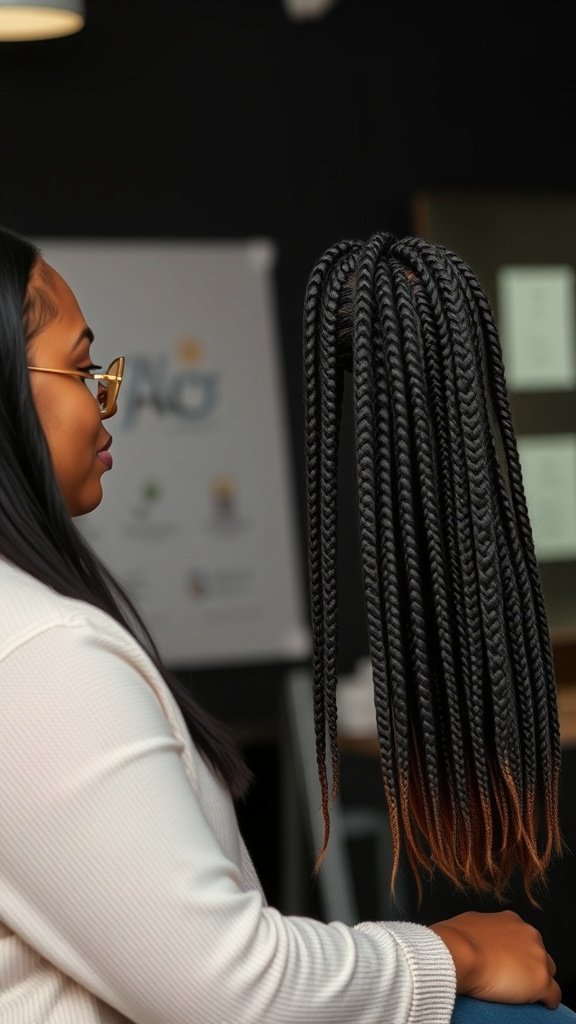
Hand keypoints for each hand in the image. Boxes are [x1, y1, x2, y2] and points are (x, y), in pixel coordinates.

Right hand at [430, 910, 559, 1008]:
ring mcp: (537, 957)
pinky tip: (538, 1004)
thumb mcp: (469, 923)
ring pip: (547, 972)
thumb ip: (482, 929)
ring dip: (536, 980)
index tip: (506, 960)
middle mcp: (529, 934)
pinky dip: (547, 1000)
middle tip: (512, 976)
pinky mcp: (540, 980)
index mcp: (511, 920)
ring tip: (521, 992)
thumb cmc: (455, 939)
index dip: (515, 952)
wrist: (457, 953)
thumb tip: (476, 935)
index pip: (522, 938)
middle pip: (538, 954)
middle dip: (528, 964)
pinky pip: (553, 994)